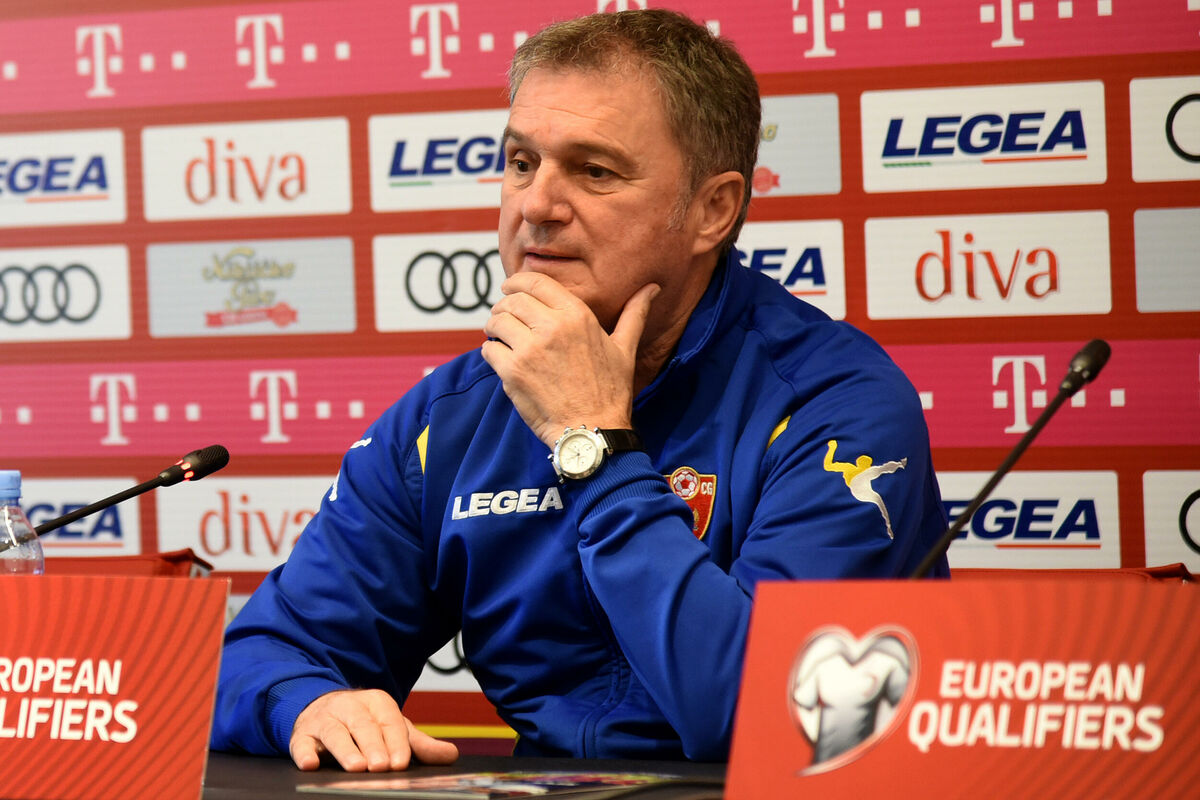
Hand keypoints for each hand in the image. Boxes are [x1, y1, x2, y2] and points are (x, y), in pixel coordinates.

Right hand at [289, 689, 458, 771]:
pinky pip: (301, 742)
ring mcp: (324, 719)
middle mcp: (349, 706)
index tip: (401, 763)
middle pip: (362, 725)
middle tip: (381, 766)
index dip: (395, 742)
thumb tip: (451, 756)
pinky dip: (304, 752)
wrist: (322, 708)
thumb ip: (419, 744)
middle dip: (372, 745)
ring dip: (345, 749)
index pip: (389, 721)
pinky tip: (310, 764)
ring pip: (334, 732)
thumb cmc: (365, 724)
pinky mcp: (302, 734)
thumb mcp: (392, 729)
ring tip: (356, 767)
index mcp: (376, 702)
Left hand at [481, 272, 658, 447]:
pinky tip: (502, 360)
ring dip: (495, 328)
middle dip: (504, 306)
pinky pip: (490, 350)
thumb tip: (652, 288)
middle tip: (504, 317)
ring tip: (501, 337)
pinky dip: (492, 352)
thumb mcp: (625, 348)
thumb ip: (634, 314)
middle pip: (512, 301)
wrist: (592, 431)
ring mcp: (530, 350)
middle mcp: (551, 327)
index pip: (535, 282)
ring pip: (496, 322)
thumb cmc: (610, 391)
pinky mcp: (513, 372)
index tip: (510, 288)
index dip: (517, 281)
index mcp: (577, 315)